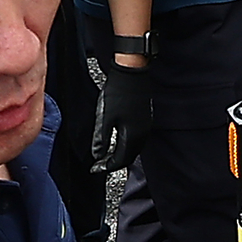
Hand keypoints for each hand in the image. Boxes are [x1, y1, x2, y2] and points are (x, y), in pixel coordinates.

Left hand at [89, 56, 152, 173]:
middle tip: (101, 164)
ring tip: (108, 156)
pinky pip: (137, 140)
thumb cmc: (118, 93)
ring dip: (121, 155)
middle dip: (115, 163)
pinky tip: (119, 142)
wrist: (131, 73)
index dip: (107, 167)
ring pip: (134, 149)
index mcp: (132, 136)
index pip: (121, 160)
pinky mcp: (145, 119)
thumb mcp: (104, 118)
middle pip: (129, 157)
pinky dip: (127, 146)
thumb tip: (97, 155)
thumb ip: (101, 139)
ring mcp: (145, 126)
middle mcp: (142, 134)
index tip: (96, 168)